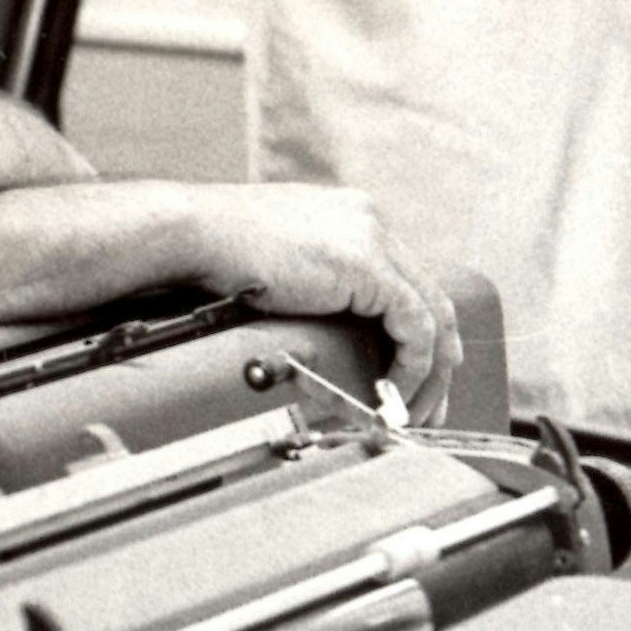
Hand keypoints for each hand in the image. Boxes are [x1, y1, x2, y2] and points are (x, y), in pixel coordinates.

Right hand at [185, 183, 463, 423]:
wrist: (194, 232)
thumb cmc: (216, 247)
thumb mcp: (280, 258)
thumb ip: (313, 281)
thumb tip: (320, 323)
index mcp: (351, 218)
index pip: (406, 281)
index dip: (416, 334)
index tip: (410, 375)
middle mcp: (371, 223)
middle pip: (431, 298)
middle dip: (436, 360)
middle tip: (428, 405)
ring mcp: (374, 240)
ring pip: (434, 315)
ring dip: (430, 372)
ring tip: (413, 411)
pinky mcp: (368, 266)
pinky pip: (414, 327)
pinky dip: (410, 366)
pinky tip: (391, 392)